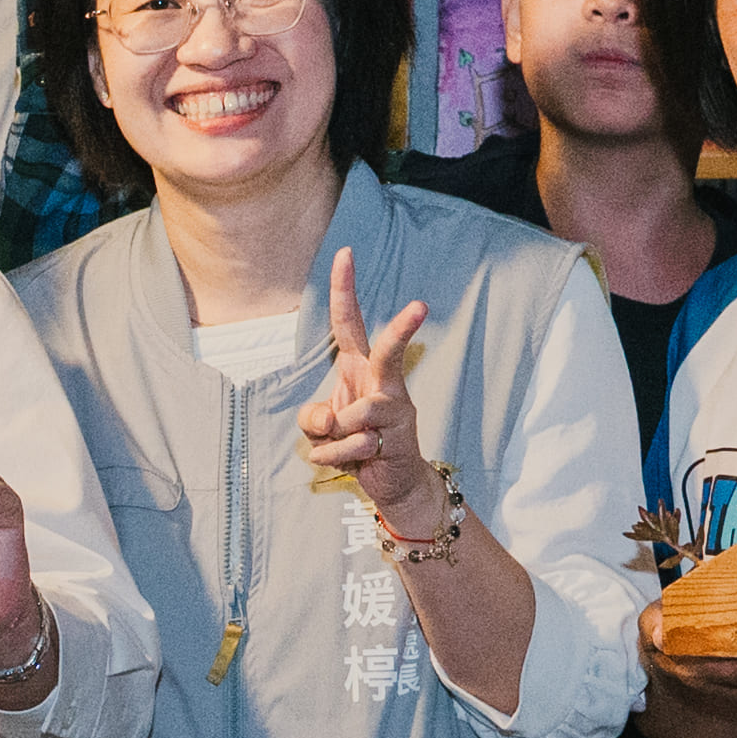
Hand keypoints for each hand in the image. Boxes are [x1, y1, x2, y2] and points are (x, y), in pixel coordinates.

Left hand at [292, 248, 448, 534]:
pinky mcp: (399, 439)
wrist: (391, 484)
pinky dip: (335, 459)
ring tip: (346, 447)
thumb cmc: (356, 443)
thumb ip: (314, 416)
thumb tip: (331, 418)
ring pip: (350, 416)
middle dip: (403, 330)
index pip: (350, 324)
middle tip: (421, 306)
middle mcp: (382, 383)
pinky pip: (349, 446)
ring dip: (332, 439)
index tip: (345, 253)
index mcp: (360, 369)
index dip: (345, 289)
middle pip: (387, 352)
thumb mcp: (322, 426)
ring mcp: (396, 410)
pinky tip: (354, 462)